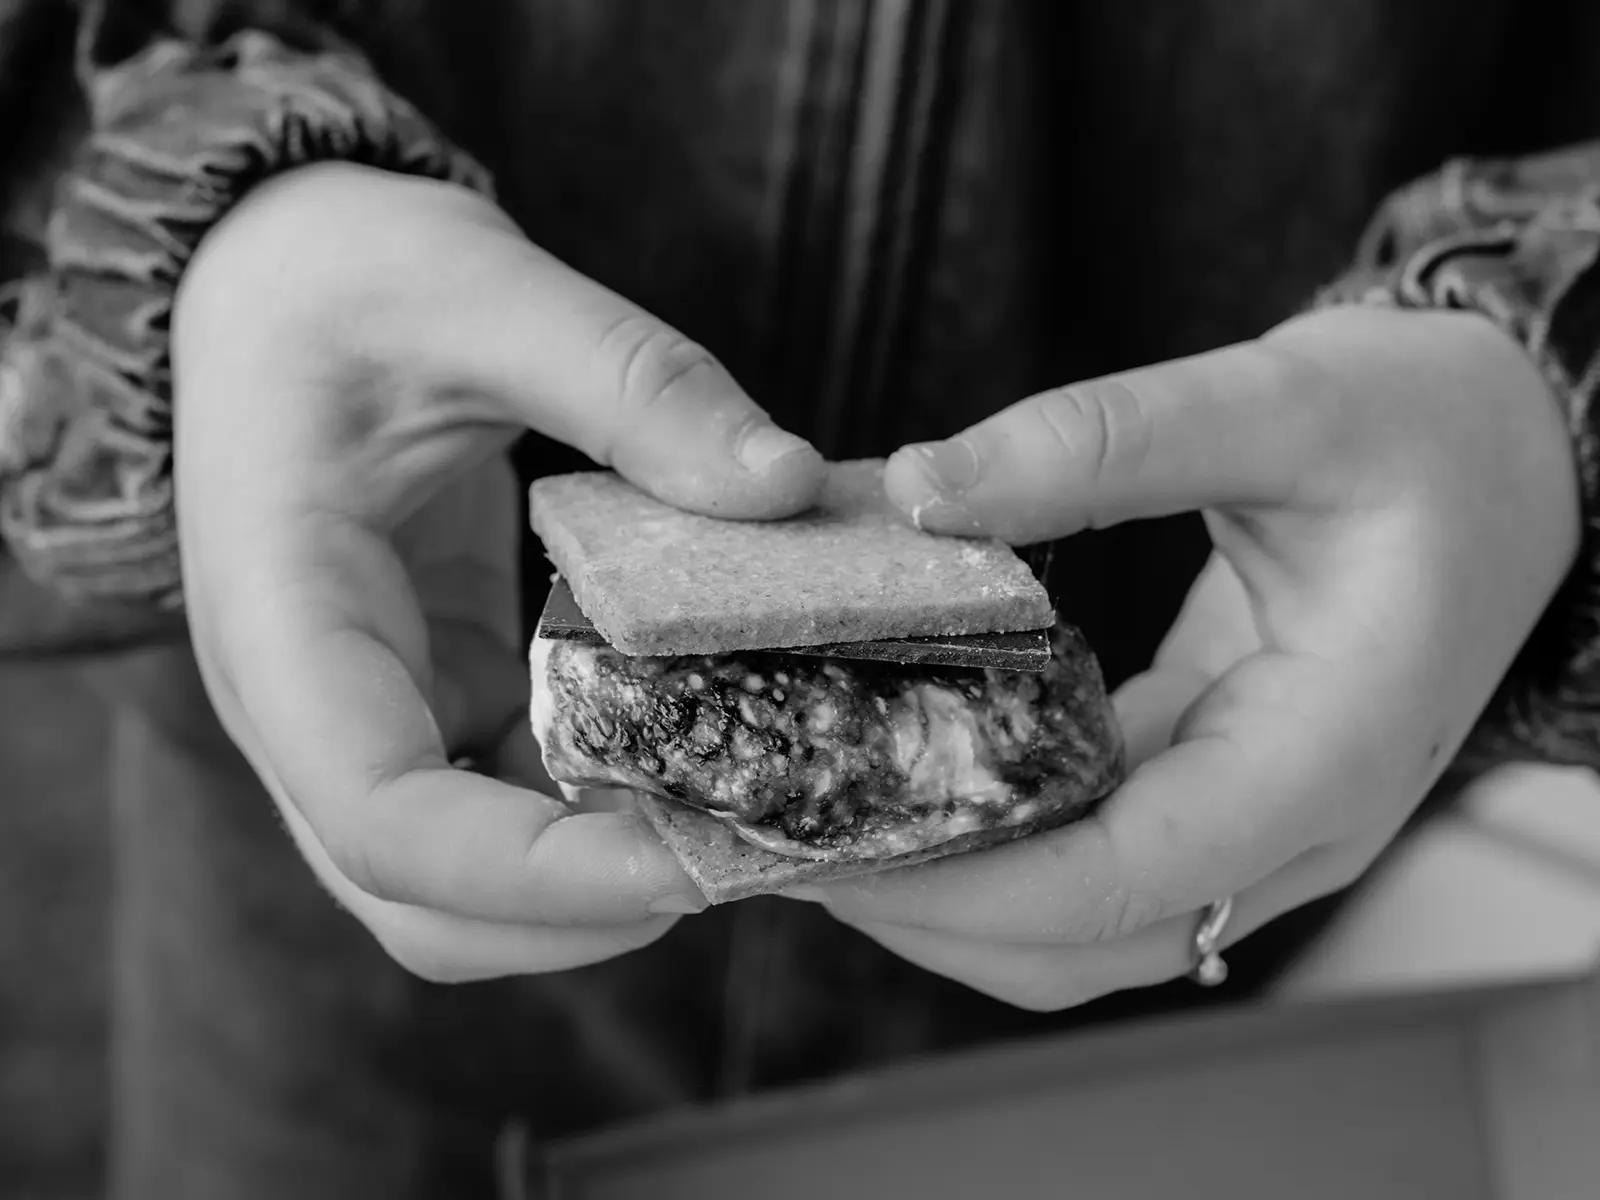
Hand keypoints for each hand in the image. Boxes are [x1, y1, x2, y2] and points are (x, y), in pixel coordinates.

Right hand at [170, 164, 823, 980]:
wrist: (277, 278)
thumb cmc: (346, 275)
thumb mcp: (485, 289)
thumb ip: (632, 383)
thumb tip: (785, 486)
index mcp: (283, 621)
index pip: (383, 821)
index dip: (536, 877)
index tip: (691, 865)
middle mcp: (311, 706)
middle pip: (424, 904)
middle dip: (582, 914)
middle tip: (749, 854)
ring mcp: (373, 714)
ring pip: (469, 886)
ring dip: (601, 887)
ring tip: (747, 820)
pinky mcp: (437, 696)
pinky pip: (512, 808)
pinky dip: (604, 819)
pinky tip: (706, 760)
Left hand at [794, 305, 1579, 1009]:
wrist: (1520, 455)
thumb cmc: (1431, 429)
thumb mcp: (1283, 399)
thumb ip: (1101, 441)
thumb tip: (919, 486)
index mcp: (1329, 751)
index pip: (1129, 880)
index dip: (968, 886)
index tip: (831, 849)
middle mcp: (1296, 822)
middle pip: (1087, 944)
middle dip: (927, 914)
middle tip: (783, 842)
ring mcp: (1258, 820)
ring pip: (1083, 926)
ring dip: (949, 897)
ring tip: (818, 821)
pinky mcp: (1219, 787)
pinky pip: (1094, 859)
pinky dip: (993, 842)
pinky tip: (906, 773)